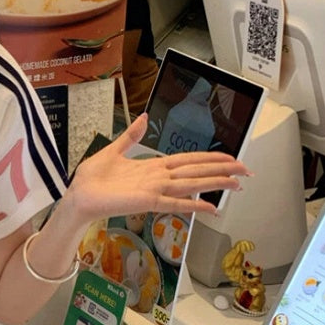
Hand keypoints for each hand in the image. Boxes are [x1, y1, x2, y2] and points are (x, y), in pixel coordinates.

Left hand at [65, 113, 250, 221]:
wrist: (78, 196)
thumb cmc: (92, 179)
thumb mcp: (112, 151)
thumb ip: (131, 137)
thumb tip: (142, 117)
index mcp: (152, 167)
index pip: (188, 160)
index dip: (209, 158)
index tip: (229, 157)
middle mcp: (158, 179)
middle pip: (197, 172)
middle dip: (222, 170)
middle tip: (246, 170)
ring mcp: (155, 191)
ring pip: (192, 185)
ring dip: (215, 184)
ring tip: (238, 183)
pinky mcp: (147, 202)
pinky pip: (175, 203)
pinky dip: (193, 205)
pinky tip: (211, 207)